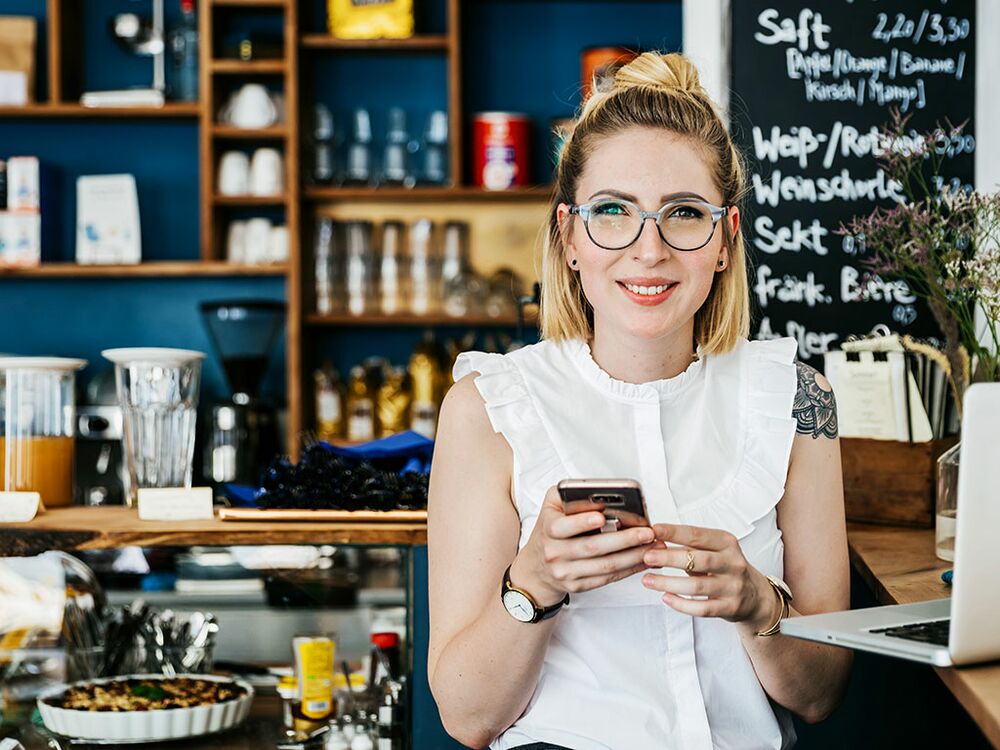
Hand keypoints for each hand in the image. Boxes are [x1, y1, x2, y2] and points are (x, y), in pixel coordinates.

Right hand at [510, 485, 657, 605]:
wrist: (536, 568)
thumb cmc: (550, 531)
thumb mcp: (551, 507)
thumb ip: (569, 495)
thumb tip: (598, 495)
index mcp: (548, 529)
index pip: (562, 527)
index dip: (582, 522)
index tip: (602, 517)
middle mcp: (555, 553)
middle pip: (592, 547)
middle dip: (623, 540)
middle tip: (646, 532)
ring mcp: (566, 572)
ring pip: (605, 565)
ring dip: (633, 556)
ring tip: (653, 546)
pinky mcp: (578, 586)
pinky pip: (607, 578)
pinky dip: (629, 570)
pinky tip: (643, 560)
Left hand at [640, 523, 778, 629]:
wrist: (756, 596)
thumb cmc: (726, 568)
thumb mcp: (715, 551)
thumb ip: (690, 547)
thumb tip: (658, 543)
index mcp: (726, 543)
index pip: (698, 535)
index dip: (674, 532)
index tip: (654, 529)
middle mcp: (732, 563)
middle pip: (697, 559)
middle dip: (669, 558)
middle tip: (647, 557)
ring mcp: (733, 586)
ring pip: (697, 586)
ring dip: (669, 583)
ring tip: (647, 580)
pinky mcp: (730, 607)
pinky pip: (703, 608)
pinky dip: (682, 604)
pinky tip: (666, 598)